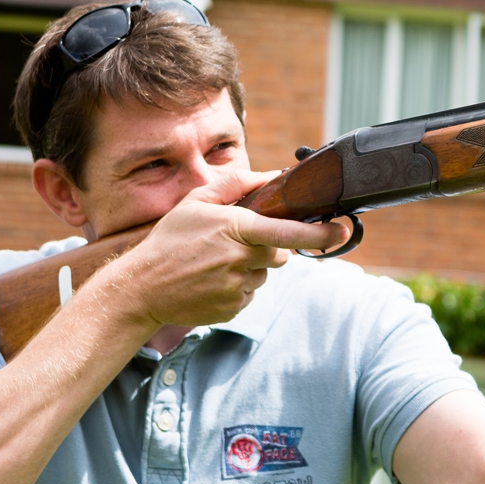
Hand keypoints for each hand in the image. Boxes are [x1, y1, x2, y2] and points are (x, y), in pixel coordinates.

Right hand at [108, 170, 350, 327]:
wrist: (142, 289)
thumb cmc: (169, 241)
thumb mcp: (196, 202)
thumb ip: (236, 184)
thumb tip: (271, 175)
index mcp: (236, 229)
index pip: (288, 231)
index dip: (320, 233)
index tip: (342, 231)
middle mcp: (241, 260)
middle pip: (280, 253)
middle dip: (270, 247)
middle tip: (238, 243)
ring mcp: (239, 288)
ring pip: (265, 274)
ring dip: (251, 267)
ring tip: (216, 263)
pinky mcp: (235, 308)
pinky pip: (251, 294)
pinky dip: (239, 286)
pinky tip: (212, 280)